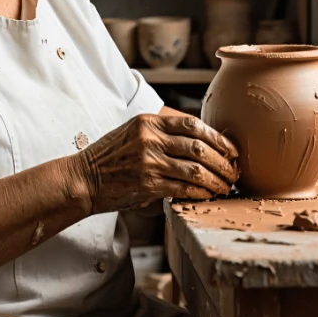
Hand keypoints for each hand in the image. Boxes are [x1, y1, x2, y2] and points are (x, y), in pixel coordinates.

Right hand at [73, 114, 239, 213]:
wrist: (83, 179)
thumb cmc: (110, 157)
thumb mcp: (134, 133)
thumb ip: (162, 134)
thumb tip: (201, 145)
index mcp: (149, 121)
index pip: (193, 124)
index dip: (218, 138)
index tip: (231, 150)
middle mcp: (151, 138)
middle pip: (199, 147)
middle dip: (223, 162)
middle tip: (234, 172)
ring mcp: (149, 161)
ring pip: (196, 169)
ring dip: (216, 180)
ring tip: (226, 186)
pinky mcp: (147, 184)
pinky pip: (184, 188)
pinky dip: (201, 192)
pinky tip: (208, 195)